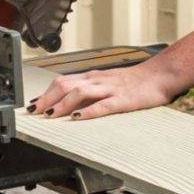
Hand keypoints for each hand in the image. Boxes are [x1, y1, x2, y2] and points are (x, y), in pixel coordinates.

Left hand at [28, 61, 183, 120]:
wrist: (161, 75)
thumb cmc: (134, 82)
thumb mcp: (107, 83)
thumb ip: (89, 91)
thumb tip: (69, 102)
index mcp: (92, 77)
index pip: (62, 81)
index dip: (45, 93)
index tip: (32, 105)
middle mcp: (97, 80)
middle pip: (65, 85)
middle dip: (47, 99)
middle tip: (34, 113)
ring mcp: (110, 88)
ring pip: (80, 92)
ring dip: (63, 104)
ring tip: (50, 115)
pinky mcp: (123, 99)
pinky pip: (103, 105)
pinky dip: (88, 111)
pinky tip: (78, 118)